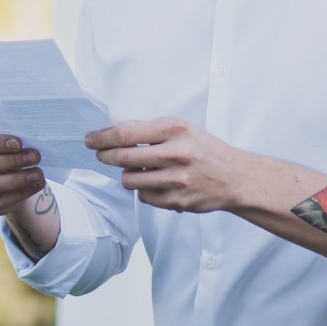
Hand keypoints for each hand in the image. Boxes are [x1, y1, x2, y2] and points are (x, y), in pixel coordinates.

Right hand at [0, 125, 43, 216]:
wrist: (1, 170)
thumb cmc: (2, 145)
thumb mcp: (2, 134)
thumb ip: (7, 132)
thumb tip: (27, 134)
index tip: (19, 143)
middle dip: (10, 161)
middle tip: (35, 157)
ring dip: (16, 181)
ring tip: (38, 175)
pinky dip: (17, 195)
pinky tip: (33, 187)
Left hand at [86, 117, 249, 212]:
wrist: (236, 177)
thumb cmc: (205, 149)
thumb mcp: (181, 129)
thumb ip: (146, 128)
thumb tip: (112, 124)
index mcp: (175, 130)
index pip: (126, 133)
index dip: (102, 137)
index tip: (90, 139)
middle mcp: (176, 154)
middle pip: (123, 157)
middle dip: (105, 155)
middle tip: (100, 153)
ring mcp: (177, 180)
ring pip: (130, 180)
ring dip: (126, 174)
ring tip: (136, 168)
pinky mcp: (177, 201)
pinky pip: (144, 197)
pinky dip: (143, 189)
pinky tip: (155, 182)